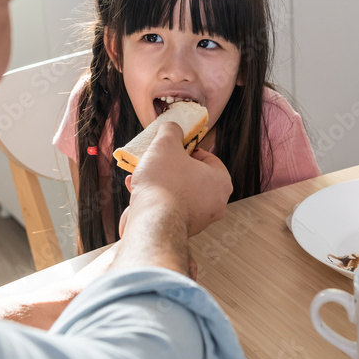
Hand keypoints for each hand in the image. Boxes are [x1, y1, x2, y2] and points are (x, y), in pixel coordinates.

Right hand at [126, 122, 231, 236]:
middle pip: (193, 176)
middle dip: (171, 167)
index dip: (188, 149)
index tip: (173, 148)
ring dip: (160, 181)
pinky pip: (170, 207)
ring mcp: (200, 220)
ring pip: (180, 192)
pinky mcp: (182, 230)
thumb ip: (171, 130)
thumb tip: (172, 128)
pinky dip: (156, 198)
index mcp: (221, 182)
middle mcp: (216, 204)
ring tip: (140, 174)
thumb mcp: (166, 144)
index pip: (209, 158)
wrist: (152, 222)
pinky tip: (137, 190)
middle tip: (156, 160)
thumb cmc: (164, 182)